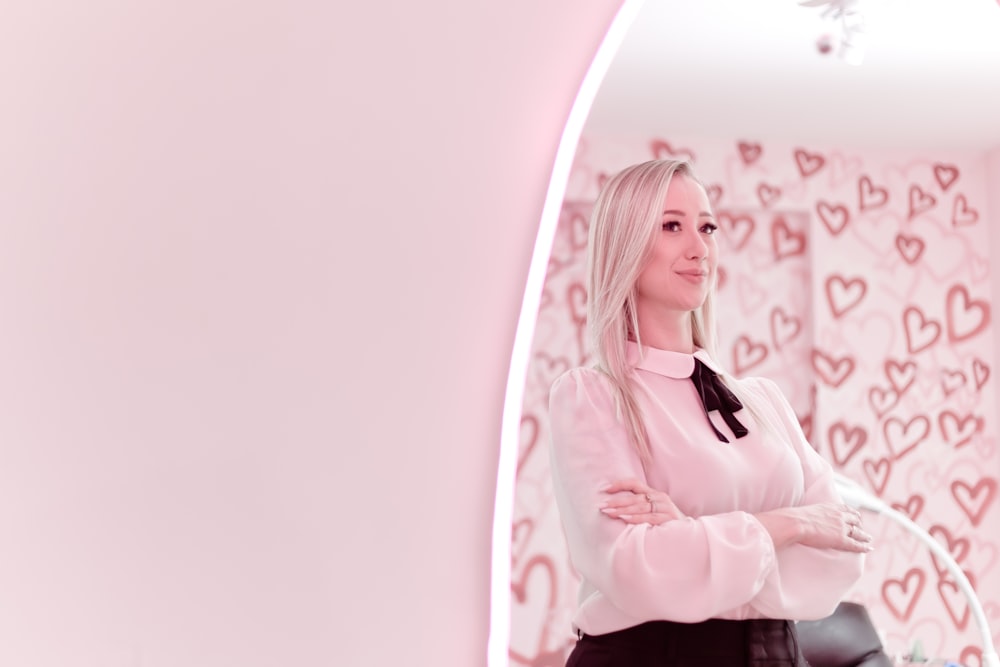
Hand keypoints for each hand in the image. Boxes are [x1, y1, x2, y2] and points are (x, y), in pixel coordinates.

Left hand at [599, 478, 685, 525]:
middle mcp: (659, 497)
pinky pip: (650, 518)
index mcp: (654, 494)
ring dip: (623, 510)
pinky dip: (636, 518)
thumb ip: (638, 508)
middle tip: (601, 505)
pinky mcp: (670, 519)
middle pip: (634, 497)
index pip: (634, 483)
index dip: (619, 484)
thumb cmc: (667, 524)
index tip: (603, 489)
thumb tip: (614, 508)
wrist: (690, 535)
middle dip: (616, 501)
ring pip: (640, 507)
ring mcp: (665, 507)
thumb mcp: (652, 512)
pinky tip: (625, 520)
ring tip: (609, 512)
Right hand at [756, 503, 872, 551]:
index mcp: (829, 507)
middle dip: (859, 524)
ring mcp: (841, 527)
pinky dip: (863, 546)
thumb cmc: (793, 518)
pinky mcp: (841, 539)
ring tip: (868, 539)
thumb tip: (792, 518)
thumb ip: (805, 514)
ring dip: (864, 535)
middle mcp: (838, 515)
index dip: (852, 513)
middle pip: (854, 519)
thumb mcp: (802, 511)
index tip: (856, 516)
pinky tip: (868, 548)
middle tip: (862, 528)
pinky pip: (856, 544)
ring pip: (857, 532)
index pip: (845, 508)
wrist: (795, 523)